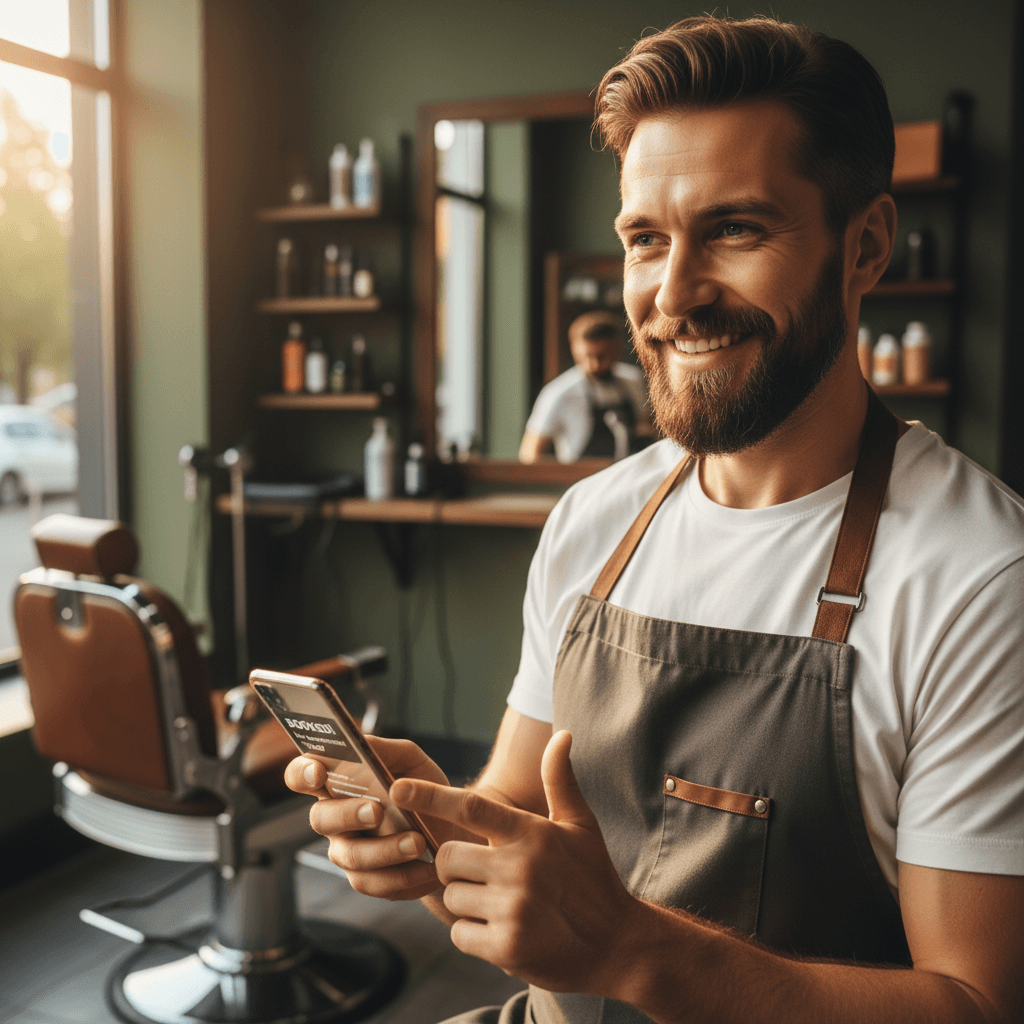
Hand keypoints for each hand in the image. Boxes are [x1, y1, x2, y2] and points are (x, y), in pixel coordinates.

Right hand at [284, 736, 457, 900]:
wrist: (450, 831)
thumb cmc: (422, 790)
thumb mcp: (411, 760)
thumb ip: (385, 749)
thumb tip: (362, 742)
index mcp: (337, 783)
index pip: (301, 776)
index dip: (302, 773)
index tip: (320, 771)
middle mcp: (334, 818)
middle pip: (320, 818)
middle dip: (348, 814)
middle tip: (377, 811)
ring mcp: (347, 851)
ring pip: (351, 855)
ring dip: (385, 849)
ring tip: (418, 841)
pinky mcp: (366, 880)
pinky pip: (373, 882)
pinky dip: (403, 873)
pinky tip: (425, 863)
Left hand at [391, 730, 641, 992]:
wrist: (617, 945)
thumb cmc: (594, 878)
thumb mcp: (580, 826)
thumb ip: (561, 780)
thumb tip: (562, 735)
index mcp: (532, 833)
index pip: (471, 807)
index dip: (431, 796)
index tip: (397, 788)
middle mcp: (520, 868)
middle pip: (448, 857)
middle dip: (456, 866)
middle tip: (484, 874)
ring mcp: (513, 909)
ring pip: (451, 897)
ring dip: (466, 902)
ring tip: (502, 905)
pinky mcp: (506, 947)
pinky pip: (459, 934)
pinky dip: (472, 935)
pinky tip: (503, 931)